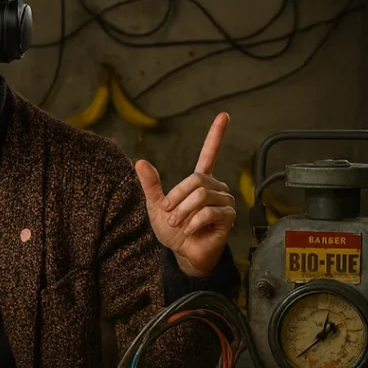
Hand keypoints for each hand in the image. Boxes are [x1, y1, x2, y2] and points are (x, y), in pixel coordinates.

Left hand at [135, 112, 235, 276]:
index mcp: (199, 181)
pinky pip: (208, 213)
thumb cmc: (172, 230)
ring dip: (183, 212)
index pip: (210, 153)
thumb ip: (150, 184)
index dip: (216, 135)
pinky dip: (193, 223)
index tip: (224, 115)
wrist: (182, 253)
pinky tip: (189, 231)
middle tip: (169, 215)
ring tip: (178, 225)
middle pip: (196, 180)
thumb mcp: (156, 206)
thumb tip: (139, 161)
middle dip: (177, 198)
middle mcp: (215, 187)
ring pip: (201, 196)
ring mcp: (224, 201)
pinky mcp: (228, 217)